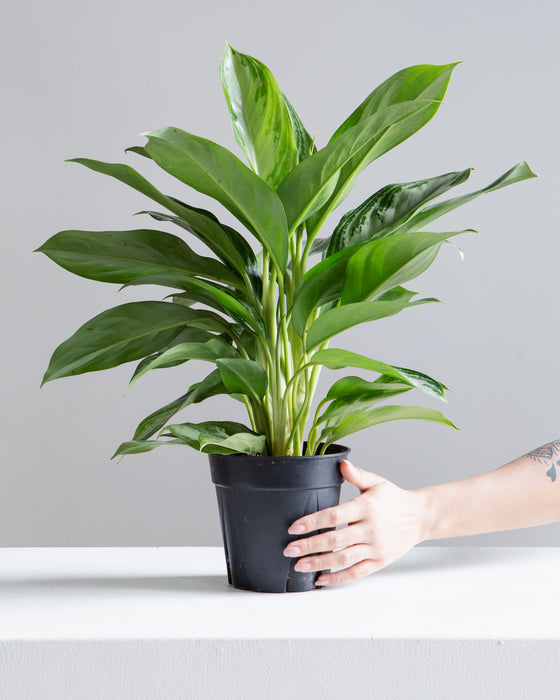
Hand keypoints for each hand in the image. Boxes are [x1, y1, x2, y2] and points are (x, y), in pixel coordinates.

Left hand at [284, 459, 427, 585]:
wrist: (420, 517)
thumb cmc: (394, 499)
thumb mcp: (377, 482)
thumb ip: (357, 474)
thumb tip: (341, 464)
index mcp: (366, 507)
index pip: (334, 516)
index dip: (312, 522)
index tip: (294, 528)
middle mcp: (370, 529)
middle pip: (335, 540)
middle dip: (309, 546)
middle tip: (289, 550)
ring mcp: (375, 547)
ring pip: (343, 559)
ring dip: (319, 564)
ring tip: (299, 565)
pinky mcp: (379, 562)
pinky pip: (356, 573)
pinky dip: (338, 579)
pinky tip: (321, 579)